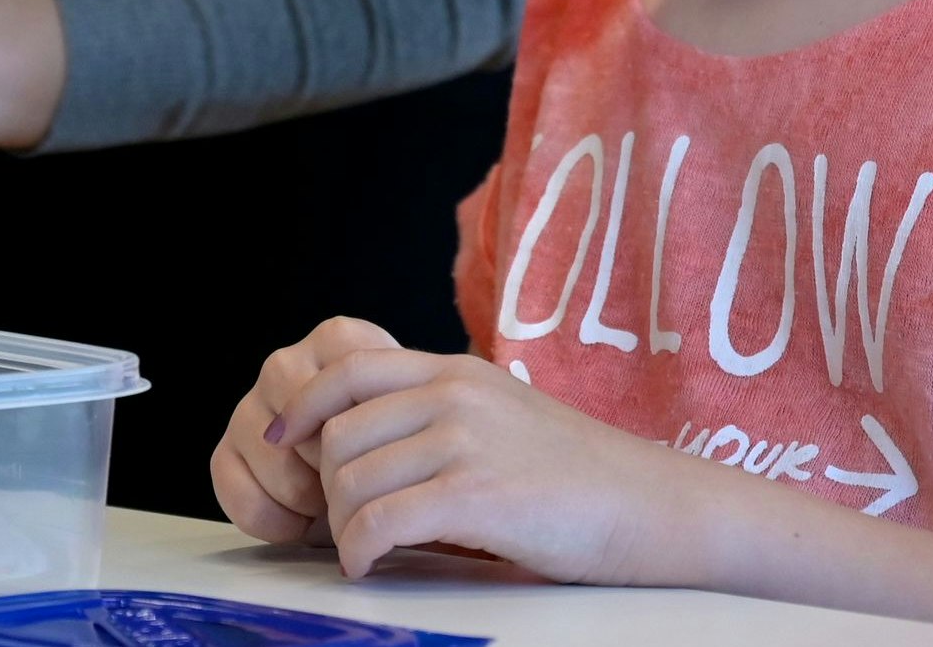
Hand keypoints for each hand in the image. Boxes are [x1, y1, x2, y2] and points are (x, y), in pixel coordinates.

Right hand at [211, 315, 402, 545]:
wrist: (377, 479)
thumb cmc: (400, 451)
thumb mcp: (415, 424)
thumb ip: (401, 417)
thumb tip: (382, 449)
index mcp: (337, 342)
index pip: (345, 380)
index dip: (367, 434)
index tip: (386, 457)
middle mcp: (287, 364)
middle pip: (307, 418)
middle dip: (334, 467)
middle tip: (358, 488)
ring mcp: (251, 405)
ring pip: (271, 454)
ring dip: (305, 497)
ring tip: (333, 505)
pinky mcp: (227, 450)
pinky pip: (234, 487)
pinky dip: (271, 520)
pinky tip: (299, 524)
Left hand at [267, 337, 703, 583]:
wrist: (650, 504)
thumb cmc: (580, 474)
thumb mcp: (503, 413)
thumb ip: (441, 412)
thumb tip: (369, 441)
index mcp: (457, 370)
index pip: (348, 366)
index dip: (303, 406)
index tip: (283, 441)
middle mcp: (455, 394)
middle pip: (338, 434)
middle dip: (326, 488)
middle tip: (342, 525)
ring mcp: (466, 441)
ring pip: (351, 481)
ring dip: (343, 526)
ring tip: (363, 549)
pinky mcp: (477, 495)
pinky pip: (380, 523)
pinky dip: (360, 551)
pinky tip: (372, 565)